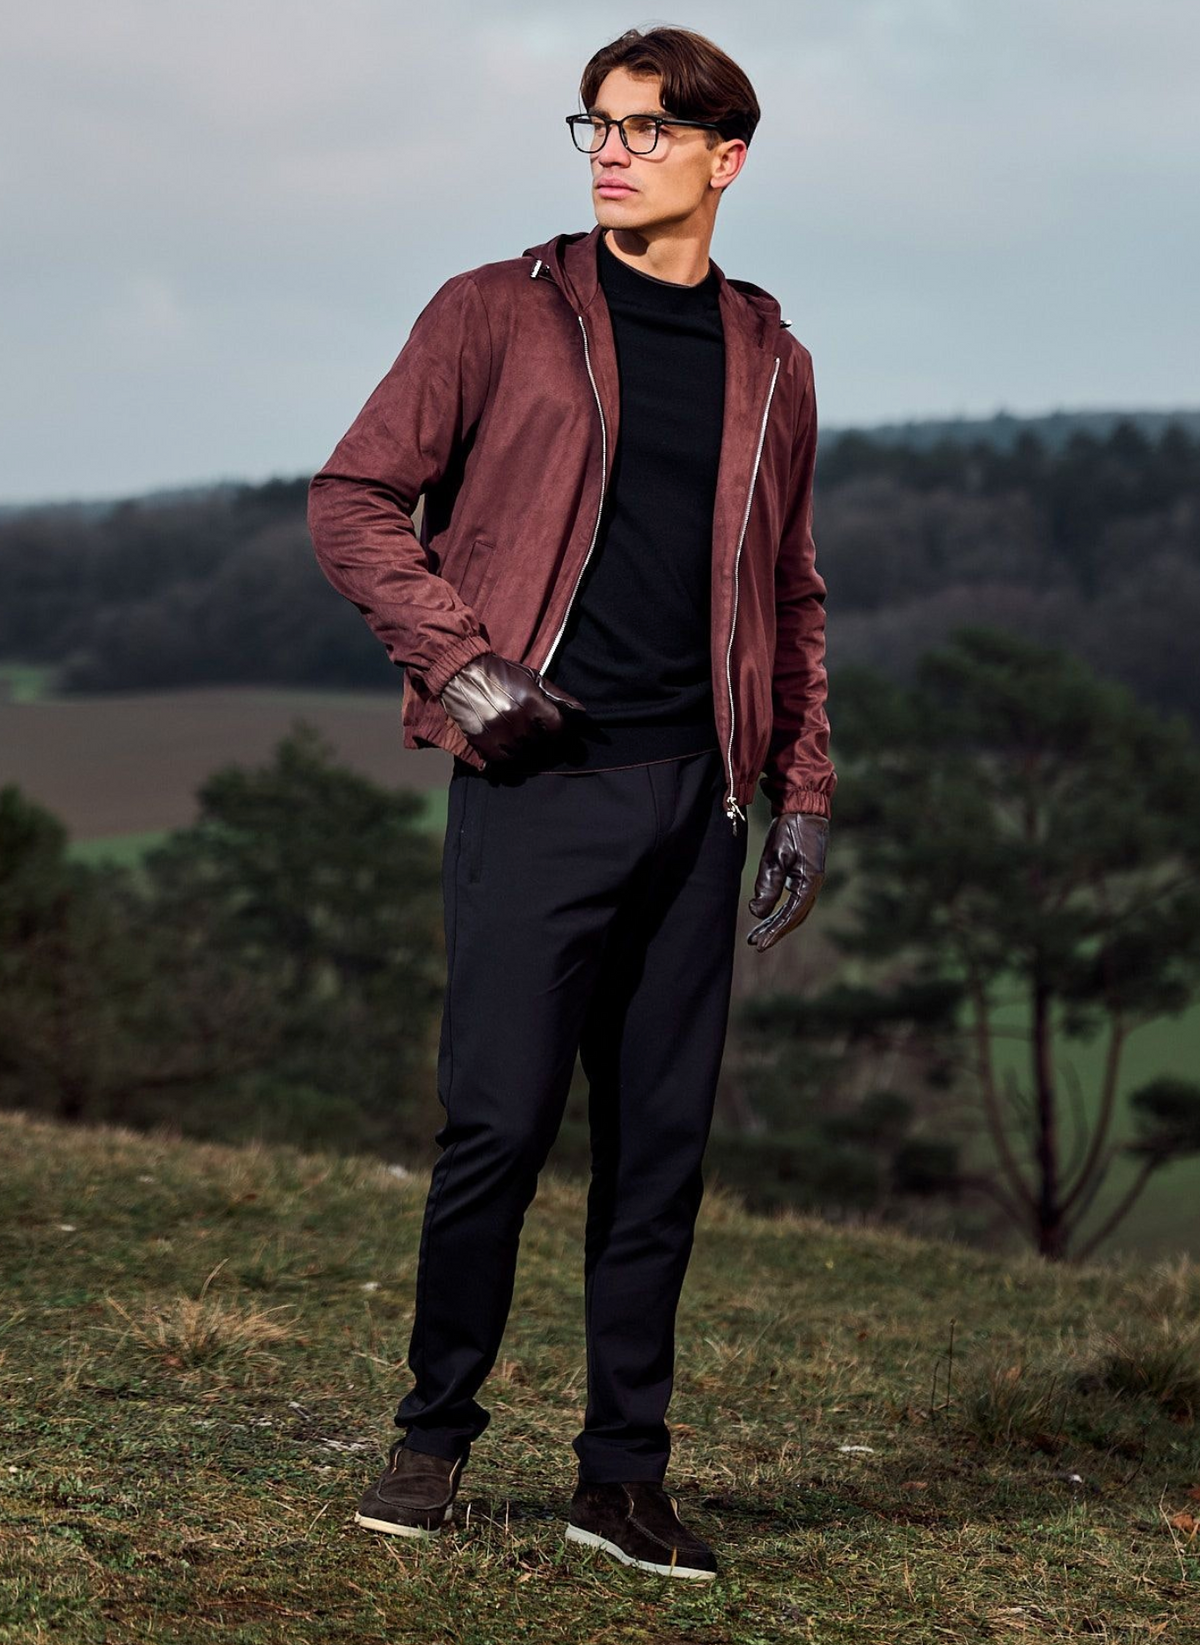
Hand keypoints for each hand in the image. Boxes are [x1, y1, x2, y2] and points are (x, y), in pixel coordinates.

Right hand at [438, 651, 590, 763]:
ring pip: (523, 754)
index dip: (560, 733)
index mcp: (531, 701)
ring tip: (521, 739)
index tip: (556, 733)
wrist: (462, 672)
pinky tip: (507, 746)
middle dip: (542, 741)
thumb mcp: (531, 678)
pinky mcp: (481, 740)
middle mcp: (516, 718)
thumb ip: (556, 695)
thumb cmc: (501, 673)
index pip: (557, 729)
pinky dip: (507, 756)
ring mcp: (498, 731)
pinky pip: (502, 760)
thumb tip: (580, 710)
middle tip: (537, 736)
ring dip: (525, 750)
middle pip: (541, 744)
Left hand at [746, 812, 828, 951]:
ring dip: (777, 922)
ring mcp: (811, 881)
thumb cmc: (789, 829)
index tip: (760, 945)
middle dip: (774, 931)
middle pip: (794, 917)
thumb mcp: (774, 857)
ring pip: (794, 910)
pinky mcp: (805, 875)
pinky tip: (768, 915)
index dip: (775, 932)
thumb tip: (757, 913)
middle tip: (755, 943)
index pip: (791, 915)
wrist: (803, 807)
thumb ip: (767, 886)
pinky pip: (794, 900)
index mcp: (809, 882)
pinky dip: (781, 910)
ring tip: (757, 934)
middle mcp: (813, 885)